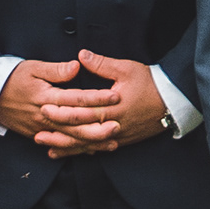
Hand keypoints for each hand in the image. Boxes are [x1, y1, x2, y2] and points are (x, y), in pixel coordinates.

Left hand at [8, 54, 170, 157]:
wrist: (172, 102)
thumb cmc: (150, 83)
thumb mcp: (126, 68)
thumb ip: (101, 64)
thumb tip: (81, 55)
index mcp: (112, 106)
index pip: (82, 111)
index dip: (61, 111)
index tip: (44, 107)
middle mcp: (113, 125)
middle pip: (81, 132)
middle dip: (58, 132)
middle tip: (37, 131)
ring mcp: (117, 136)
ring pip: (87, 145)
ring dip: (66, 146)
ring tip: (46, 147)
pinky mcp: (120, 141)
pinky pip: (97, 149)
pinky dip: (81, 152)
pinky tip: (67, 153)